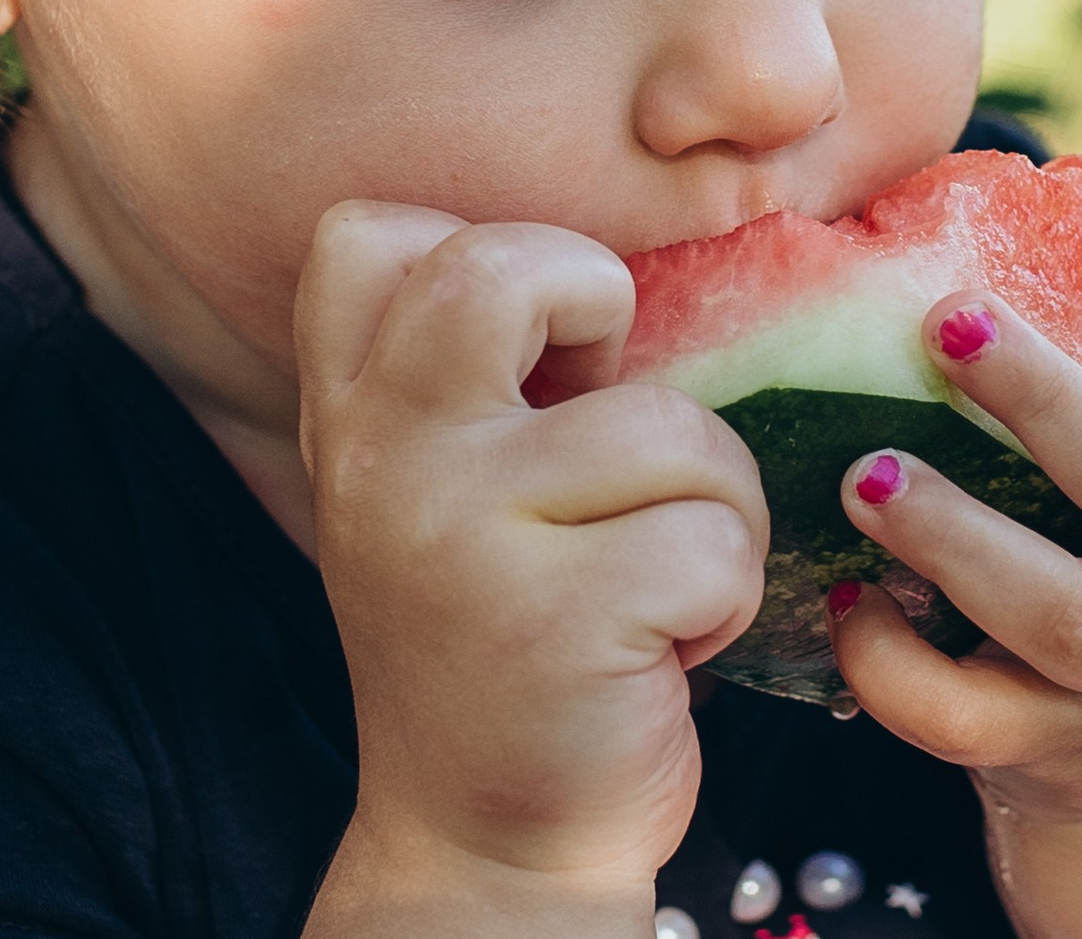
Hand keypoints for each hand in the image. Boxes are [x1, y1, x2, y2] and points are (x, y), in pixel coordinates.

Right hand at [295, 203, 768, 938]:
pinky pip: (714, 538)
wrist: (486, 846)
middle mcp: (383, 462)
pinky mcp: (556, 621)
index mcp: (353, 418)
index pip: (368, 236)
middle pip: (500, 269)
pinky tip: (669, 644)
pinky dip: (729, 593)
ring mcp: (458, 538)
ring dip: (714, 502)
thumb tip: (620, 268)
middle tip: (613, 405)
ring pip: (672, 425)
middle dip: (599, 306)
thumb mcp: (440, 494)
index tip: (534, 355)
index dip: (491, 253)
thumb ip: (473, 377)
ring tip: (660, 575)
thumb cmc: (506, 643)